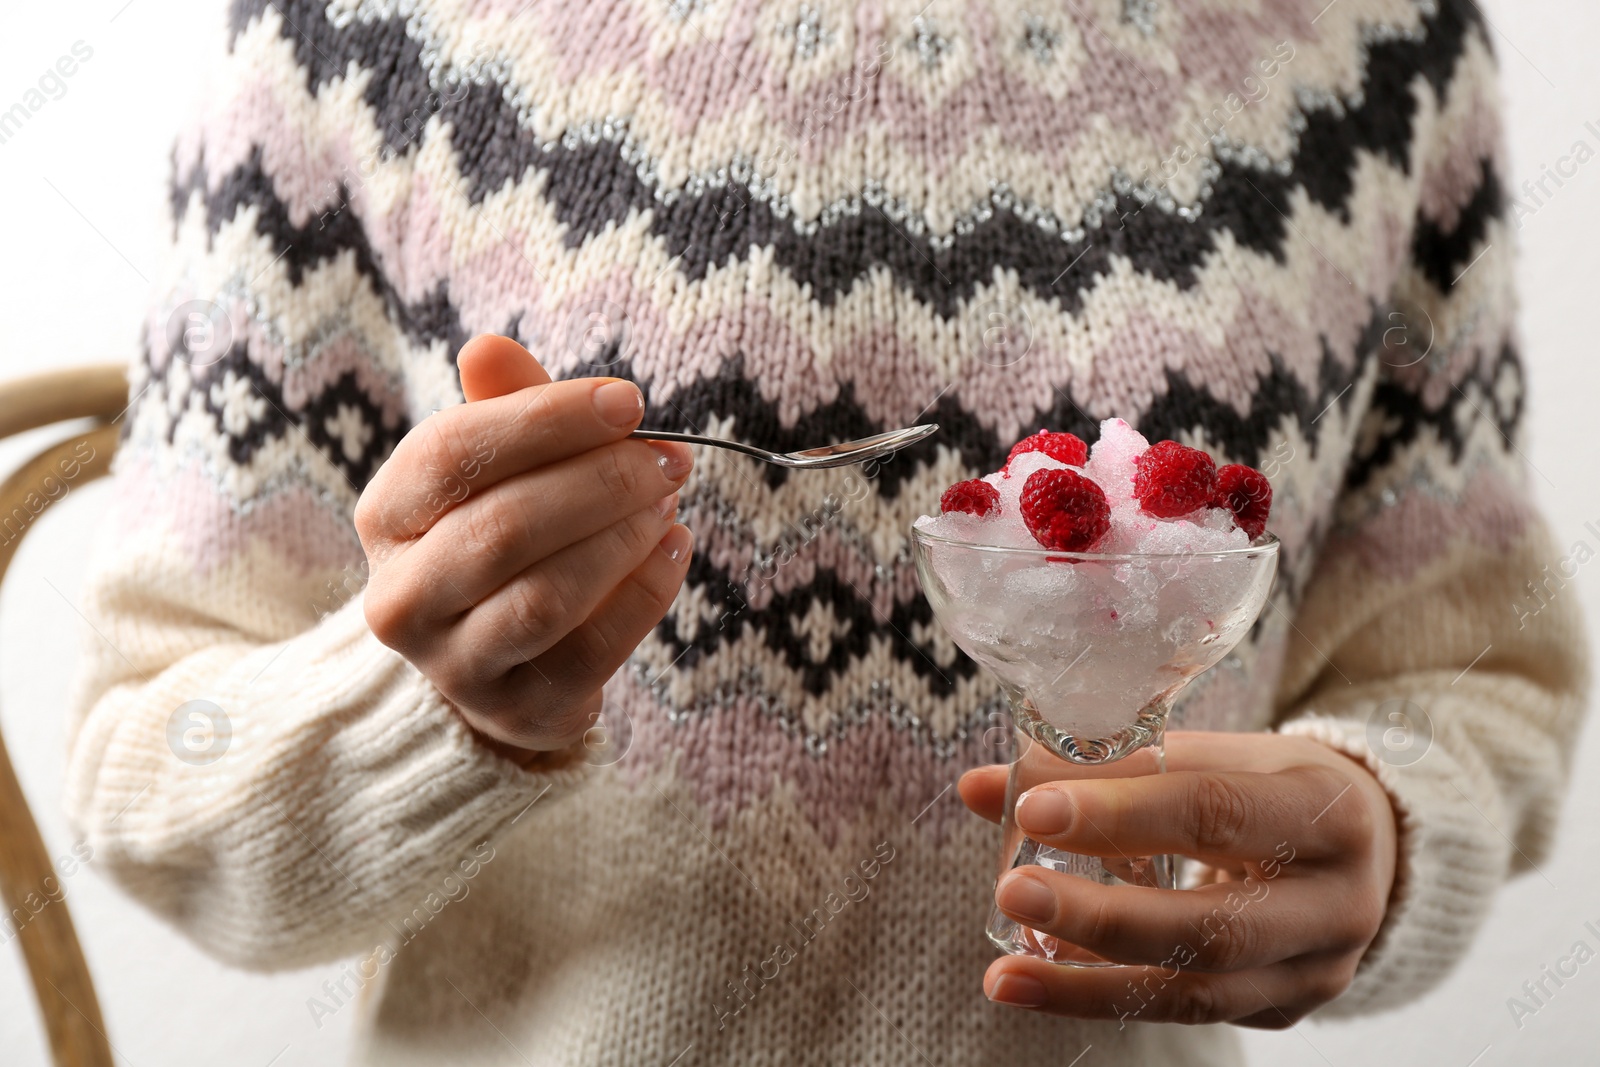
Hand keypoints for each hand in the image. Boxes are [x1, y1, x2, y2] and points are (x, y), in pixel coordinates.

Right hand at [355, 336, 693, 761]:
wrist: (500, 663)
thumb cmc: (502, 538)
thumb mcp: (496, 469)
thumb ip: (504, 408)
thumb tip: (489, 347)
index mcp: (387, 517)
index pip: (453, 454)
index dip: (546, 421)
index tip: (628, 401)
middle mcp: (403, 597)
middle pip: (503, 528)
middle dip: (600, 483)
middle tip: (667, 457)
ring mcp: (455, 665)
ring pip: (546, 596)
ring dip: (623, 538)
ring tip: (668, 499)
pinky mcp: (519, 709)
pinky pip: (592, 649)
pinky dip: (645, 592)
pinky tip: (674, 547)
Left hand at [958, 730, 1397, 1027]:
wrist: (1368, 847)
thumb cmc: (1273, 784)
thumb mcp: (1216, 754)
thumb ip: (1108, 766)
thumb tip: (982, 786)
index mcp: (1328, 811)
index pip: (1215, 811)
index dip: (1121, 811)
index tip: (1033, 807)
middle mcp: (1335, 903)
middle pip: (1212, 924)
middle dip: (1103, 916)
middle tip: (1012, 890)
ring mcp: (1315, 971)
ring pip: (1196, 991)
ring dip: (1087, 985)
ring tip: (1005, 973)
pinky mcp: (1283, 1009)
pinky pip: (1185, 1011)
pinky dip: (1105, 998)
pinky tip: (1042, 978)